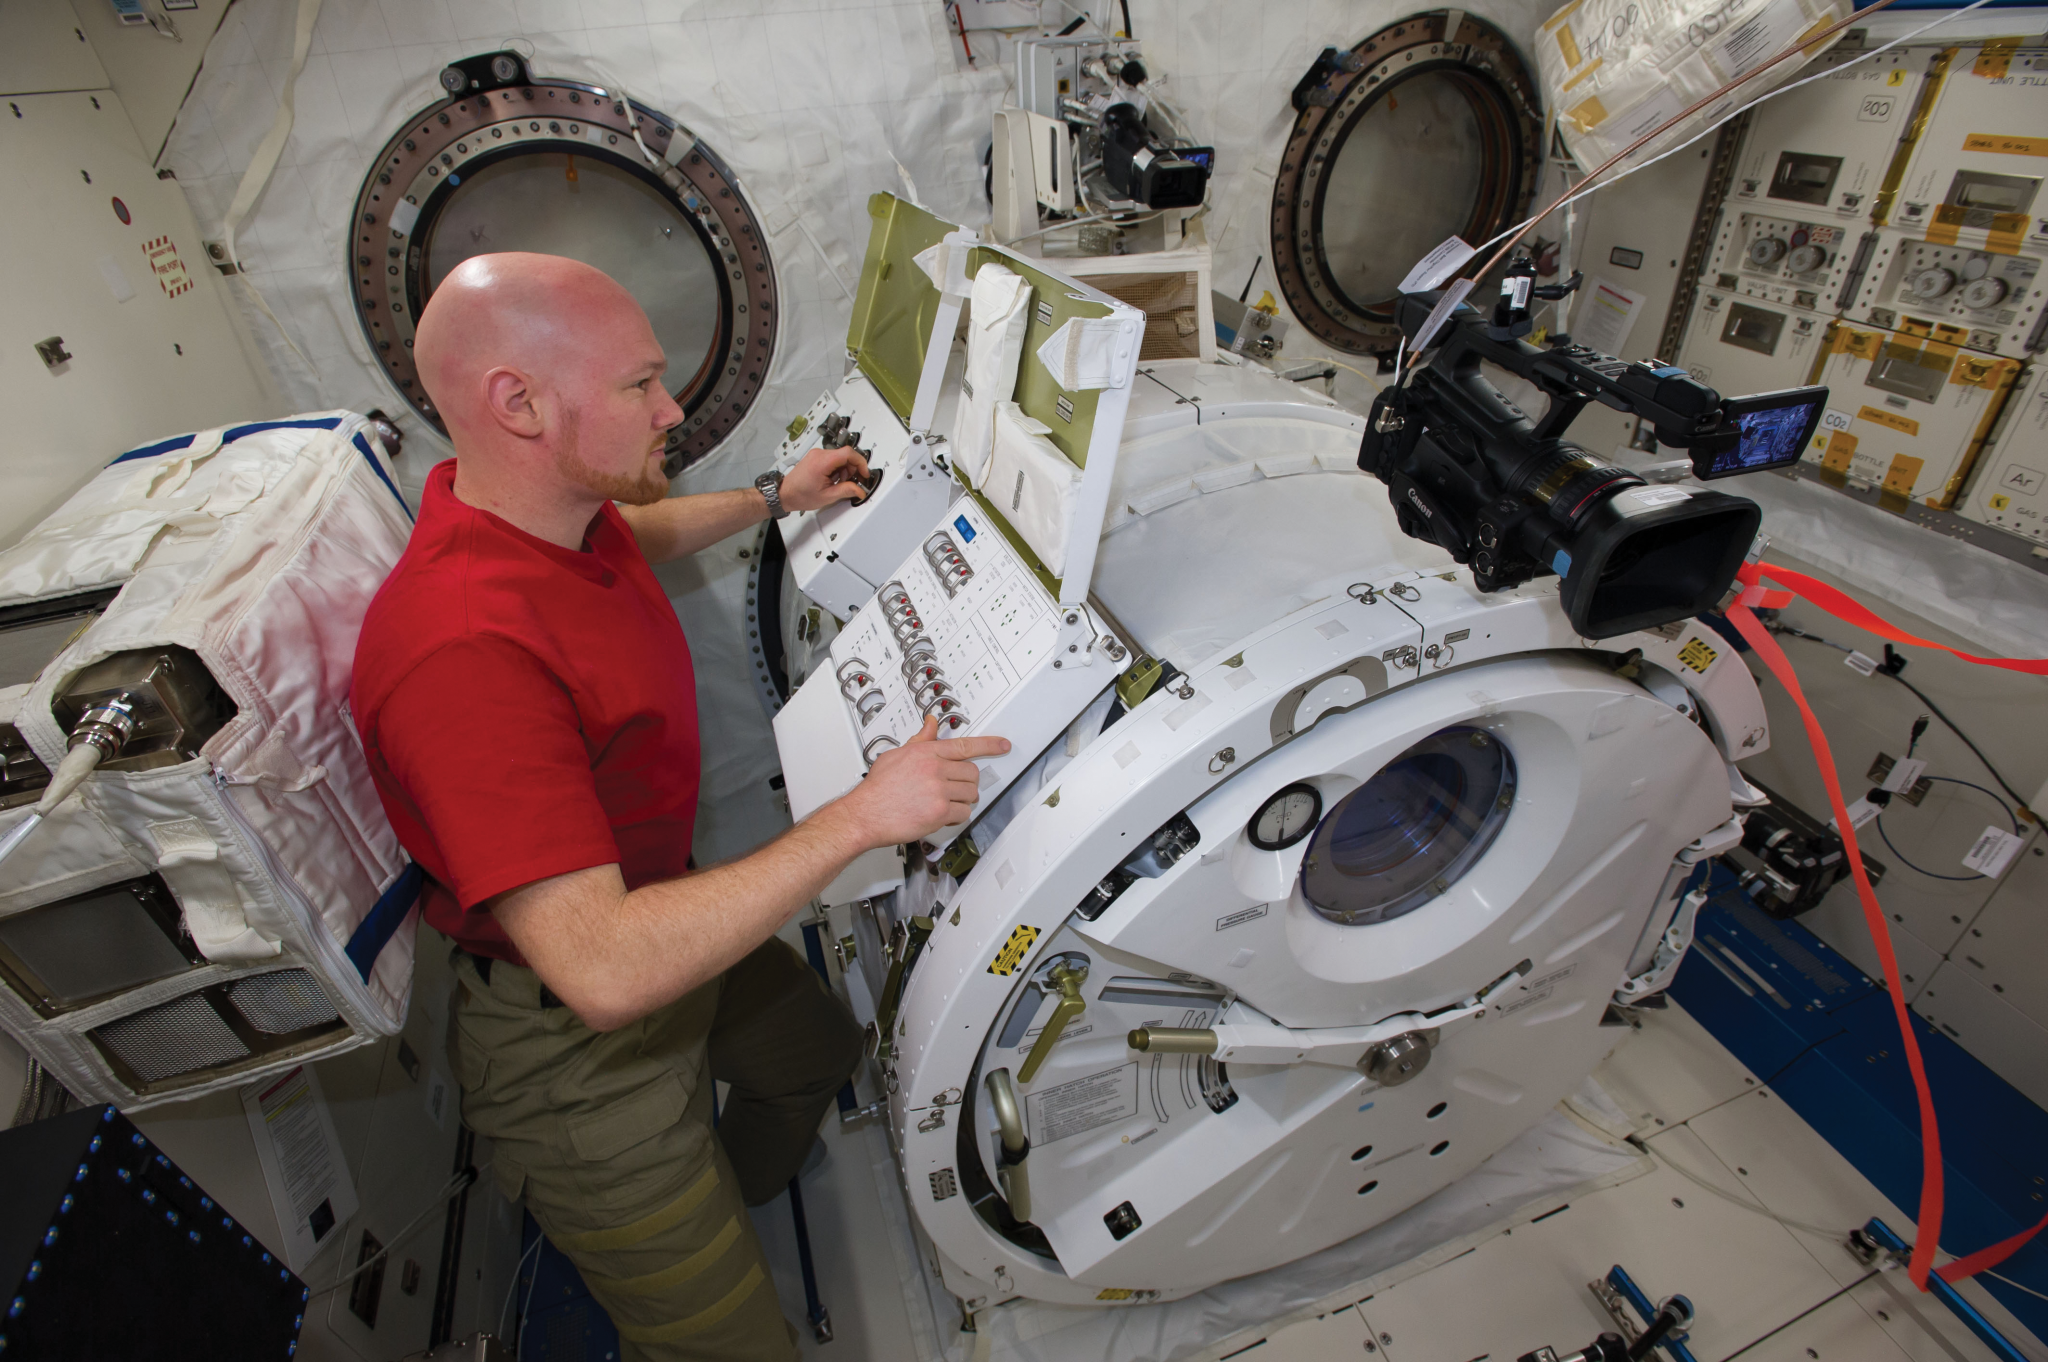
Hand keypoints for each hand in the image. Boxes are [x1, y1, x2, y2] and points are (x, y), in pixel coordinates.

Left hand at [780, 444, 871, 513]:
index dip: (860, 462)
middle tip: (851, 482)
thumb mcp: (827, 496)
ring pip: (840, 457)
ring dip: (845, 470)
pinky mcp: (816, 457)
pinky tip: (833, 479)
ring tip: (839, 483)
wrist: (785, 494)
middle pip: (846, 455)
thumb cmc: (800, 495)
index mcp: (822, 462)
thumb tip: (860, 490)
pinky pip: (833, 459)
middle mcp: (819, 454)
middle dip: (852, 469)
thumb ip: (846, 491)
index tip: (864, 473)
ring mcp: (817, 454)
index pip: (848, 453)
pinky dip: (838, 469)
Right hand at [838, 717, 1009, 846]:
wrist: (865, 814)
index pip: (965, 745)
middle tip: (954, 787)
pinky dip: (956, 816)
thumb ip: (919, 740)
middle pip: (971, 772)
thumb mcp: (896, 755)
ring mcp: (938, 790)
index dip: (989, 745)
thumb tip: (931, 724)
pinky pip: (963, 813)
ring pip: (970, 793)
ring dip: (962, 799)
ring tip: (945, 801)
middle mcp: (934, 769)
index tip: (1002, 745)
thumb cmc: (877, 788)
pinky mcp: (940, 811)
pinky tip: (941, 814)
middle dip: (966, 781)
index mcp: (926, 752)